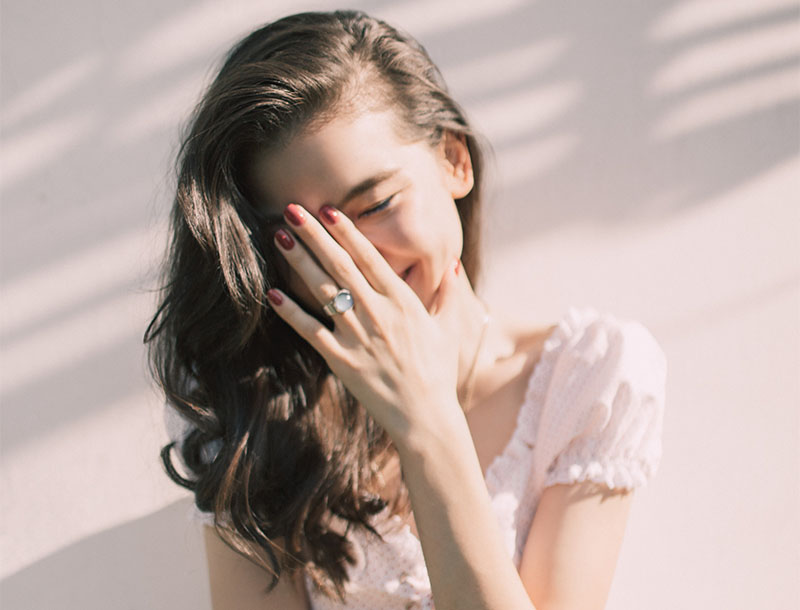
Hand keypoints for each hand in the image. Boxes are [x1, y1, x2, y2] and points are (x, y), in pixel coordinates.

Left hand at [266, 203, 462, 444]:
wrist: (426, 418)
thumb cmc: (437, 372)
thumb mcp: (447, 328)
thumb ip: (447, 293)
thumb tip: (452, 263)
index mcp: (403, 302)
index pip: (370, 258)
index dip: (348, 232)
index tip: (329, 210)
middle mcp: (378, 314)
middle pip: (341, 266)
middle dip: (315, 235)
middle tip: (292, 209)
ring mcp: (358, 336)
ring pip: (324, 291)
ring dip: (300, 262)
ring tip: (280, 237)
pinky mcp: (342, 360)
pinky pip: (311, 331)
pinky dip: (291, 312)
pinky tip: (272, 293)